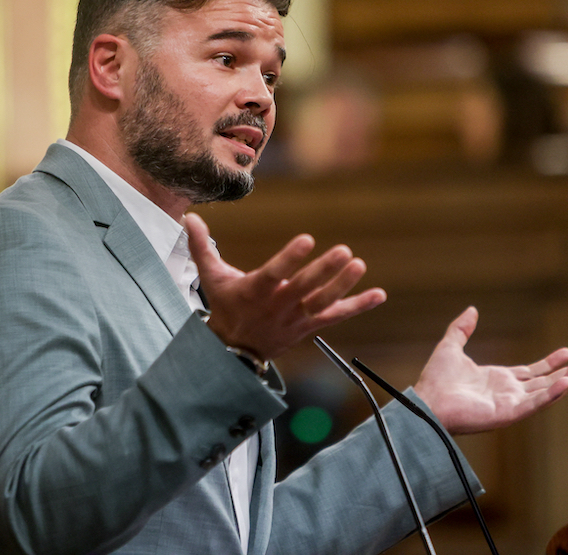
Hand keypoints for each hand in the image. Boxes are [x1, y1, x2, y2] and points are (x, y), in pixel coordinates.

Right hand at [184, 213, 385, 361]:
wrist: (234, 351)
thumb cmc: (225, 306)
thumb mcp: (211, 277)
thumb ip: (201, 246)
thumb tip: (189, 217)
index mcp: (255, 290)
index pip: (275, 273)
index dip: (290, 257)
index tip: (307, 239)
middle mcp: (278, 305)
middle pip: (305, 287)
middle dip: (324, 270)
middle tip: (344, 251)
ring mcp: (296, 318)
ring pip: (322, 301)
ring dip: (343, 285)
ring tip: (358, 264)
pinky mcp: (309, 327)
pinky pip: (336, 316)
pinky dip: (358, 306)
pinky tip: (378, 295)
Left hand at [413, 307, 567, 433]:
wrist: (427, 402)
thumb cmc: (435, 381)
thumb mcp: (450, 347)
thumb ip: (461, 329)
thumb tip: (472, 309)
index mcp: (498, 380)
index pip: (531, 371)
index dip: (550, 362)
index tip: (567, 352)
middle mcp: (508, 393)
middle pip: (544, 381)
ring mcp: (510, 404)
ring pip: (545, 392)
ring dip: (566, 380)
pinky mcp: (508, 413)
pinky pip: (535, 404)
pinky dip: (552, 394)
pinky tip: (567, 382)